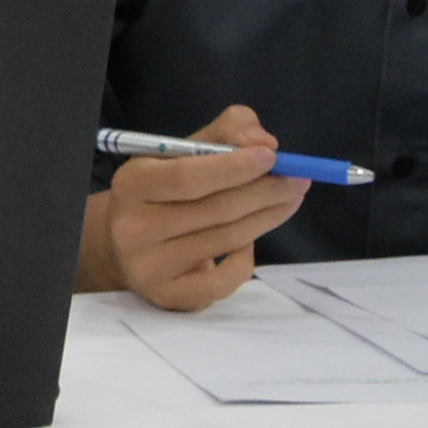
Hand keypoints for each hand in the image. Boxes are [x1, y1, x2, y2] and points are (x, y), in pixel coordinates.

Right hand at [80, 103, 307, 309]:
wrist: (128, 245)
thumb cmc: (165, 191)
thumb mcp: (185, 151)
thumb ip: (226, 132)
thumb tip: (263, 143)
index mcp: (132, 184)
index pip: (186, 176)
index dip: (234, 167)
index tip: (273, 156)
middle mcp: (132, 228)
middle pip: (214, 209)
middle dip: (265, 191)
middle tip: (299, 179)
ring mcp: (148, 266)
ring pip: (226, 240)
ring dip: (267, 217)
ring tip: (290, 200)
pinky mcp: (166, 296)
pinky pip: (223, 281)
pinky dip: (245, 259)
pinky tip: (248, 241)